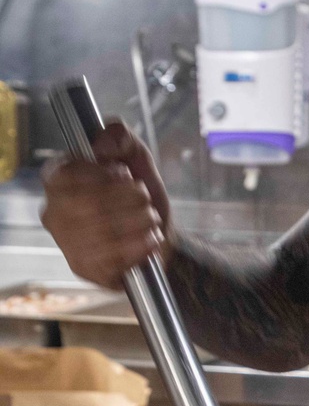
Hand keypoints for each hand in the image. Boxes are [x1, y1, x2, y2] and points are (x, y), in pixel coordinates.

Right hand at [41, 120, 172, 289]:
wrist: (158, 235)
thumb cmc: (139, 195)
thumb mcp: (136, 155)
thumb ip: (120, 136)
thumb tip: (102, 144)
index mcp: (58, 179)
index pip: (68, 174)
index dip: (103, 175)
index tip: (126, 175)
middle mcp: (53, 211)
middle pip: (88, 204)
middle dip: (129, 200)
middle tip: (145, 200)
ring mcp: (66, 243)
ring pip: (102, 232)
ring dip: (138, 222)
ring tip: (151, 219)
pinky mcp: (83, 269)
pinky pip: (111, 259)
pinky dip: (139, 246)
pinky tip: (149, 240)